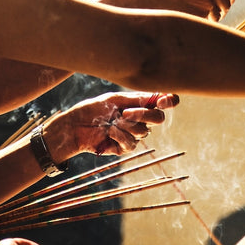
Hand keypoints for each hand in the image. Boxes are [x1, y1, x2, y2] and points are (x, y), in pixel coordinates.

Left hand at [43, 91, 179, 161]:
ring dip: (126, 126)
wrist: (75, 126)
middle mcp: (139, 119)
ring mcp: (133, 134)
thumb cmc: (93, 109)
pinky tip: (109, 132)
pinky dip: (120, 136)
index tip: (166, 100)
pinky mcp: (125, 147)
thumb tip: (159, 96)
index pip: (162, 103)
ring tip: (111, 122)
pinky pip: (132, 143)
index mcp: (139, 104)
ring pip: (143, 131)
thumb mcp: (114, 100)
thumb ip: (137, 99)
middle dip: (144, 115)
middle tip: (125, 113)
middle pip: (158, 119)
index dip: (169, 101)